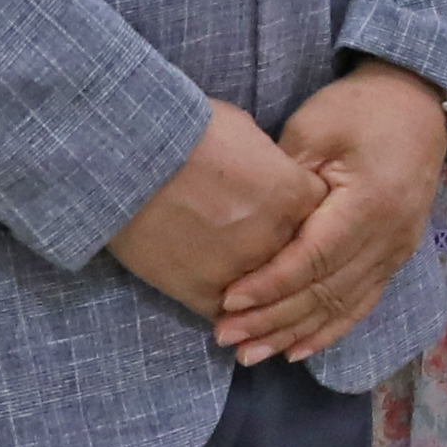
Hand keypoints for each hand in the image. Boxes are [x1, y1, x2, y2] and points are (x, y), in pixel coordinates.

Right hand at [111, 98, 320, 331]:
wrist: (125, 160)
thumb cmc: (183, 132)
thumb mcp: (243, 132)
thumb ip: (269, 162)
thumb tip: (268, 173)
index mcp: (295, 194)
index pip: (320, 215)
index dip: (304, 215)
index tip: (289, 213)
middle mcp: (278, 238)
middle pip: (298, 258)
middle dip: (285, 253)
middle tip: (263, 249)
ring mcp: (244, 272)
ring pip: (267, 295)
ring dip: (259, 292)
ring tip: (241, 283)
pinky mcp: (205, 294)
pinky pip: (230, 314)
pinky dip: (227, 311)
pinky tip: (222, 303)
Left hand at [219, 59, 446, 366]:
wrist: (418, 104)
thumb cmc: (358, 109)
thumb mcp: (313, 128)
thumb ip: (284, 181)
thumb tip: (246, 228)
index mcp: (370, 204)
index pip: (313, 258)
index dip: (270, 284)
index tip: (228, 300)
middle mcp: (389, 238)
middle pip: (326, 292)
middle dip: (273, 319)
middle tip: (226, 336)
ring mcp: (397, 251)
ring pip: (342, 306)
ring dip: (294, 333)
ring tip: (251, 355)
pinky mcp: (396, 257)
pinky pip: (362, 304)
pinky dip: (329, 330)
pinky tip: (297, 350)